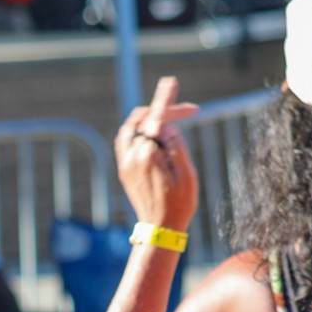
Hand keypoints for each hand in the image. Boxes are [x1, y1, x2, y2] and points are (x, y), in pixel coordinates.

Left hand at [114, 76, 200, 231]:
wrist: (160, 230)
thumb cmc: (179, 204)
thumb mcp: (187, 174)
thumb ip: (175, 146)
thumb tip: (166, 126)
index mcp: (148, 155)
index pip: (155, 118)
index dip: (165, 100)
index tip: (171, 82)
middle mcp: (132, 156)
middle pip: (144, 120)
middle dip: (163, 111)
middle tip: (187, 112)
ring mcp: (125, 163)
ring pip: (131, 128)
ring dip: (148, 119)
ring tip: (169, 121)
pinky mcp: (124, 170)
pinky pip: (126, 141)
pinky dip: (138, 131)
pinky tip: (153, 134)